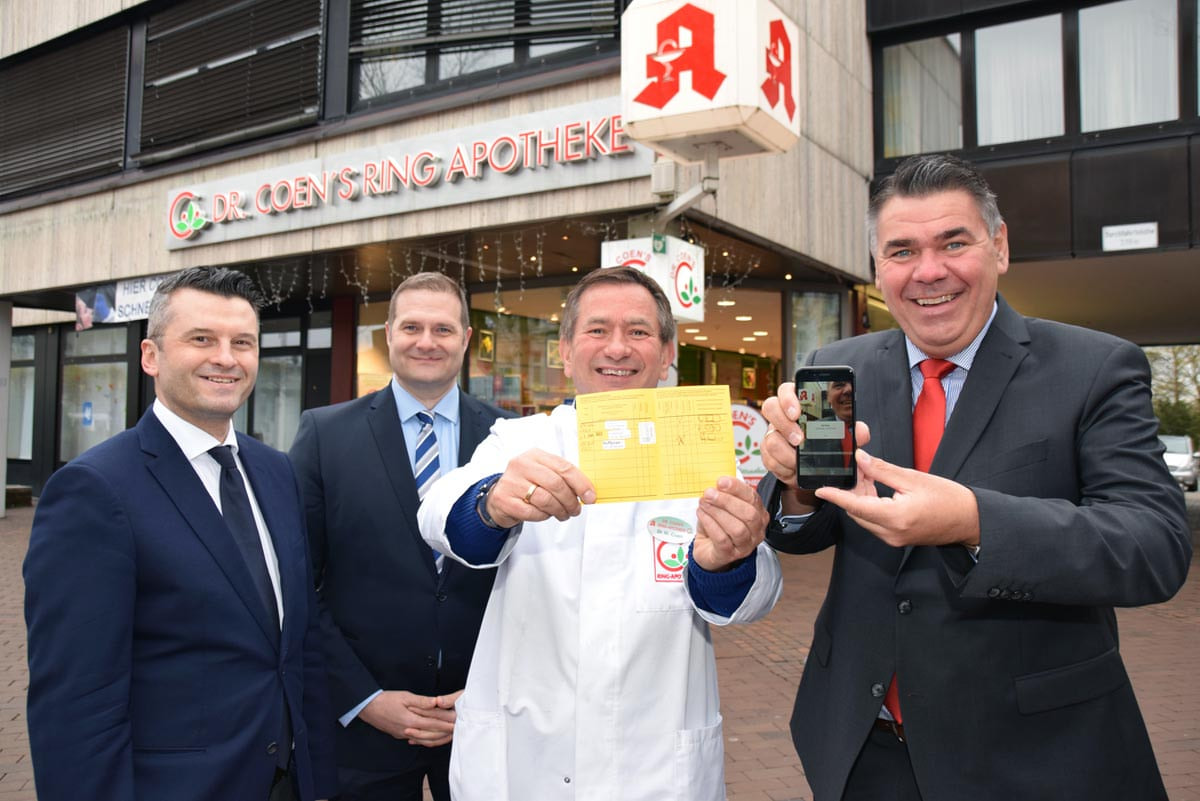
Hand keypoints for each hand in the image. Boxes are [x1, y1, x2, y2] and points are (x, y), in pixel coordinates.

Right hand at [358, 690, 456, 747]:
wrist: (368, 708)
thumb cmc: (386, 700)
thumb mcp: (405, 696)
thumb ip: (422, 701)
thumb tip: (436, 702)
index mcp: (411, 720)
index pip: (434, 723)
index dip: (446, 723)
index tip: (457, 722)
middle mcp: (408, 731)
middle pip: (431, 734)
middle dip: (445, 731)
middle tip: (457, 728)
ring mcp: (403, 735)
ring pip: (425, 740)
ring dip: (438, 738)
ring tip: (448, 734)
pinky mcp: (400, 735)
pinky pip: (417, 740)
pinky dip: (427, 740)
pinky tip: (432, 738)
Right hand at [485, 449, 595, 528]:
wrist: (499, 497)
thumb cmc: (527, 485)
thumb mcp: (543, 473)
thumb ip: (563, 478)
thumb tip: (587, 491)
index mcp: (535, 455)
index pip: (564, 467)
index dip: (581, 483)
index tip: (590, 496)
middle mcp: (522, 465)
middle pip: (556, 484)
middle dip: (571, 500)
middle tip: (576, 509)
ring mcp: (511, 482)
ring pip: (546, 499)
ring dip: (560, 510)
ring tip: (563, 514)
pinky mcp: (505, 499)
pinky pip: (533, 512)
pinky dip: (544, 516)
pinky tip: (546, 514)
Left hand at [691, 476, 768, 570]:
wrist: (708, 550)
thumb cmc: (717, 527)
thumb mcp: (722, 507)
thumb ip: (723, 494)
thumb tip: (716, 482)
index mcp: (758, 513)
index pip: (753, 498)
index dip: (737, 488)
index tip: (721, 481)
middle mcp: (756, 530)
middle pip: (749, 514)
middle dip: (727, 501)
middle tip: (709, 493)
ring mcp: (745, 545)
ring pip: (737, 528)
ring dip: (717, 513)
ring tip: (704, 504)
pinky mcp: (730, 554)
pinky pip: (722, 539)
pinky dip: (710, 524)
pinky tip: (702, 515)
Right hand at [762, 383, 871, 513]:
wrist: (814, 471)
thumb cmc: (827, 446)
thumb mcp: (842, 439)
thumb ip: (852, 432)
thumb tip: (861, 430)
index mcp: (799, 405)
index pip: (787, 389)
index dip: (788, 398)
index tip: (797, 412)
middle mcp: (782, 417)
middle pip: (770, 407)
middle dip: (784, 424)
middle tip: (799, 438)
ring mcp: (772, 434)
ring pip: (769, 437)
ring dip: (785, 451)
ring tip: (799, 460)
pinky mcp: (768, 454)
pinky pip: (769, 459)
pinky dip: (783, 466)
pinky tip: (794, 469)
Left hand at [814, 450, 980, 548]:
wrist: (971, 521)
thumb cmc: (949, 499)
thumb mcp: (914, 479)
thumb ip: (883, 470)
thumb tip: (860, 459)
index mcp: (895, 518)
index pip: (855, 507)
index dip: (836, 497)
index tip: (820, 489)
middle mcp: (890, 533)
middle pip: (857, 512)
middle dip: (852, 491)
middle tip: (855, 468)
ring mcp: (893, 539)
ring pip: (865, 517)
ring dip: (861, 498)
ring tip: (868, 474)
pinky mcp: (897, 539)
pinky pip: (875, 522)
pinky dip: (871, 506)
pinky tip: (876, 488)